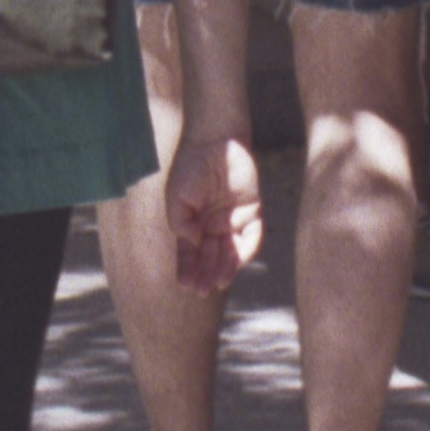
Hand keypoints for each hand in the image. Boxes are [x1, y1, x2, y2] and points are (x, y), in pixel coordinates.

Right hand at [166, 126, 261, 293]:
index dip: (187, 268)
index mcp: (192, 222)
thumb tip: (192, 246)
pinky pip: (251, 236)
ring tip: (219, 282)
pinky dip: (245, 250)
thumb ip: (181, 223)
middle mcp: (212, 224)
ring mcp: (232, 219)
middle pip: (210, 256)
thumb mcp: (177, 197)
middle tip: (202, 290)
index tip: (185, 285)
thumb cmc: (190, 166)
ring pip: (230, 251)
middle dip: (205, 273)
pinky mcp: (252, 211)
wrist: (215, 140)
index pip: (190, 252)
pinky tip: (236, 262)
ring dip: (224, 267)